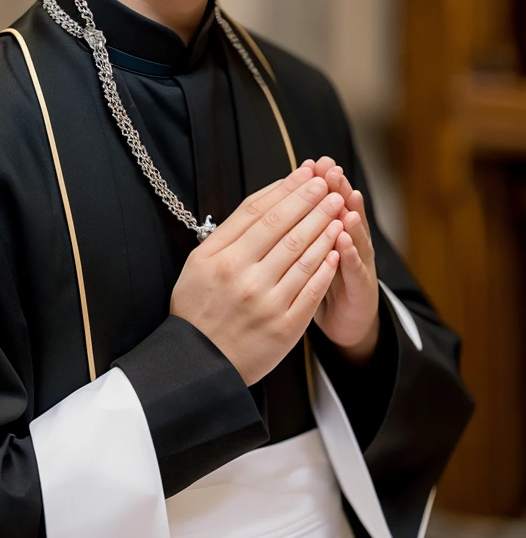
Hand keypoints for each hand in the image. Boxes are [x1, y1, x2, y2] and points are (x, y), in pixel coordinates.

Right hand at [170, 165, 344, 385]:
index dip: (287, 190)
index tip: (306, 173)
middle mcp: (244, 276)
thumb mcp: (198, 263)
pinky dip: (326, 266)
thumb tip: (264, 201)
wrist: (199, 365)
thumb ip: (228, 233)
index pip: (261, 213)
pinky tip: (337, 247)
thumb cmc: (198, 307)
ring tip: (339, 208)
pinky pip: (311, 289)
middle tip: (330, 182)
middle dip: (312, 201)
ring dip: (325, 227)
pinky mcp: (285, 327)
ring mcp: (267, 302)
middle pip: (286, 228)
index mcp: (222, 258)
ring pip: (303, 255)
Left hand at [301, 157, 379, 363]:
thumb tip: (277, 195)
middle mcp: (348, 241)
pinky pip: (356, 270)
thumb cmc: (319, 283)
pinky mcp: (362, 288)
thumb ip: (298, 227)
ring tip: (345, 195)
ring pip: (355, 234)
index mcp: (330, 231)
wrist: (346, 321)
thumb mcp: (307, 252)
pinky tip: (344, 241)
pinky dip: (350, 255)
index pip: (325, 202)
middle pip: (343, 210)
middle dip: (336, 188)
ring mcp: (359, 262)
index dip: (318, 183)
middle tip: (330, 169)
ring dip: (350, 214)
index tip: (311, 163)